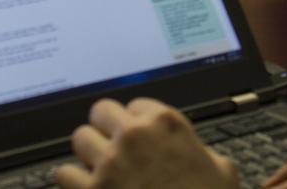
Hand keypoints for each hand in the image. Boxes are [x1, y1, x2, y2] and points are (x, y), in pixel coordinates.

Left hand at [57, 98, 239, 188]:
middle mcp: (134, 136)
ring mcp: (110, 162)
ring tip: (100, 170)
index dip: (137, 125)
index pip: (135, 105)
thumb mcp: (223, 172)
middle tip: (114, 148)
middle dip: (106, 130)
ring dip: (89, 155)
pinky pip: (63, 173)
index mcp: (166, 124)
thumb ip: (203, 152)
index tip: (140, 139)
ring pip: (79, 138)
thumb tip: (196, 153)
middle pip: (100, 112)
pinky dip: (72, 182)